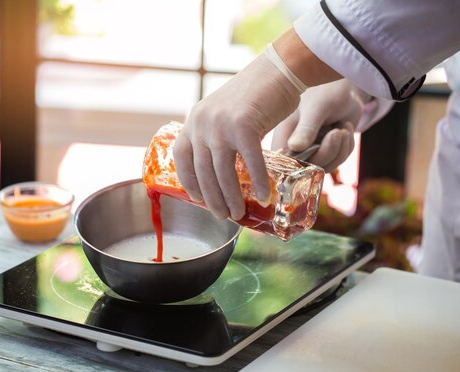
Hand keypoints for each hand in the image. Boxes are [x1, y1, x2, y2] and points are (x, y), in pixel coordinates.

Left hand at [174, 49, 303, 220]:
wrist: (278, 69)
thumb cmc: (256, 94)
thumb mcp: (223, 112)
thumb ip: (216, 134)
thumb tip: (219, 168)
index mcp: (195, 119)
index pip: (181, 157)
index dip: (188, 181)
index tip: (196, 199)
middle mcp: (202, 122)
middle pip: (203, 171)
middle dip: (212, 198)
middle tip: (222, 215)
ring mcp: (221, 124)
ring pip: (223, 172)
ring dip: (231, 198)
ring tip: (237, 213)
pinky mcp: (244, 126)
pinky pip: (250, 164)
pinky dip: (258, 183)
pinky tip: (264, 196)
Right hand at [272, 79, 366, 172]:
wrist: (346, 88)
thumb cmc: (326, 91)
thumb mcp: (316, 108)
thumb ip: (306, 128)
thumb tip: (295, 148)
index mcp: (283, 137)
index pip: (284, 164)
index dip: (299, 164)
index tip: (316, 147)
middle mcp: (294, 148)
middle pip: (308, 168)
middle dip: (328, 152)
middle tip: (337, 133)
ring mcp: (311, 152)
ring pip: (326, 167)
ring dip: (340, 149)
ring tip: (343, 128)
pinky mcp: (326, 153)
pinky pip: (338, 161)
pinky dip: (346, 147)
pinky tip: (345, 129)